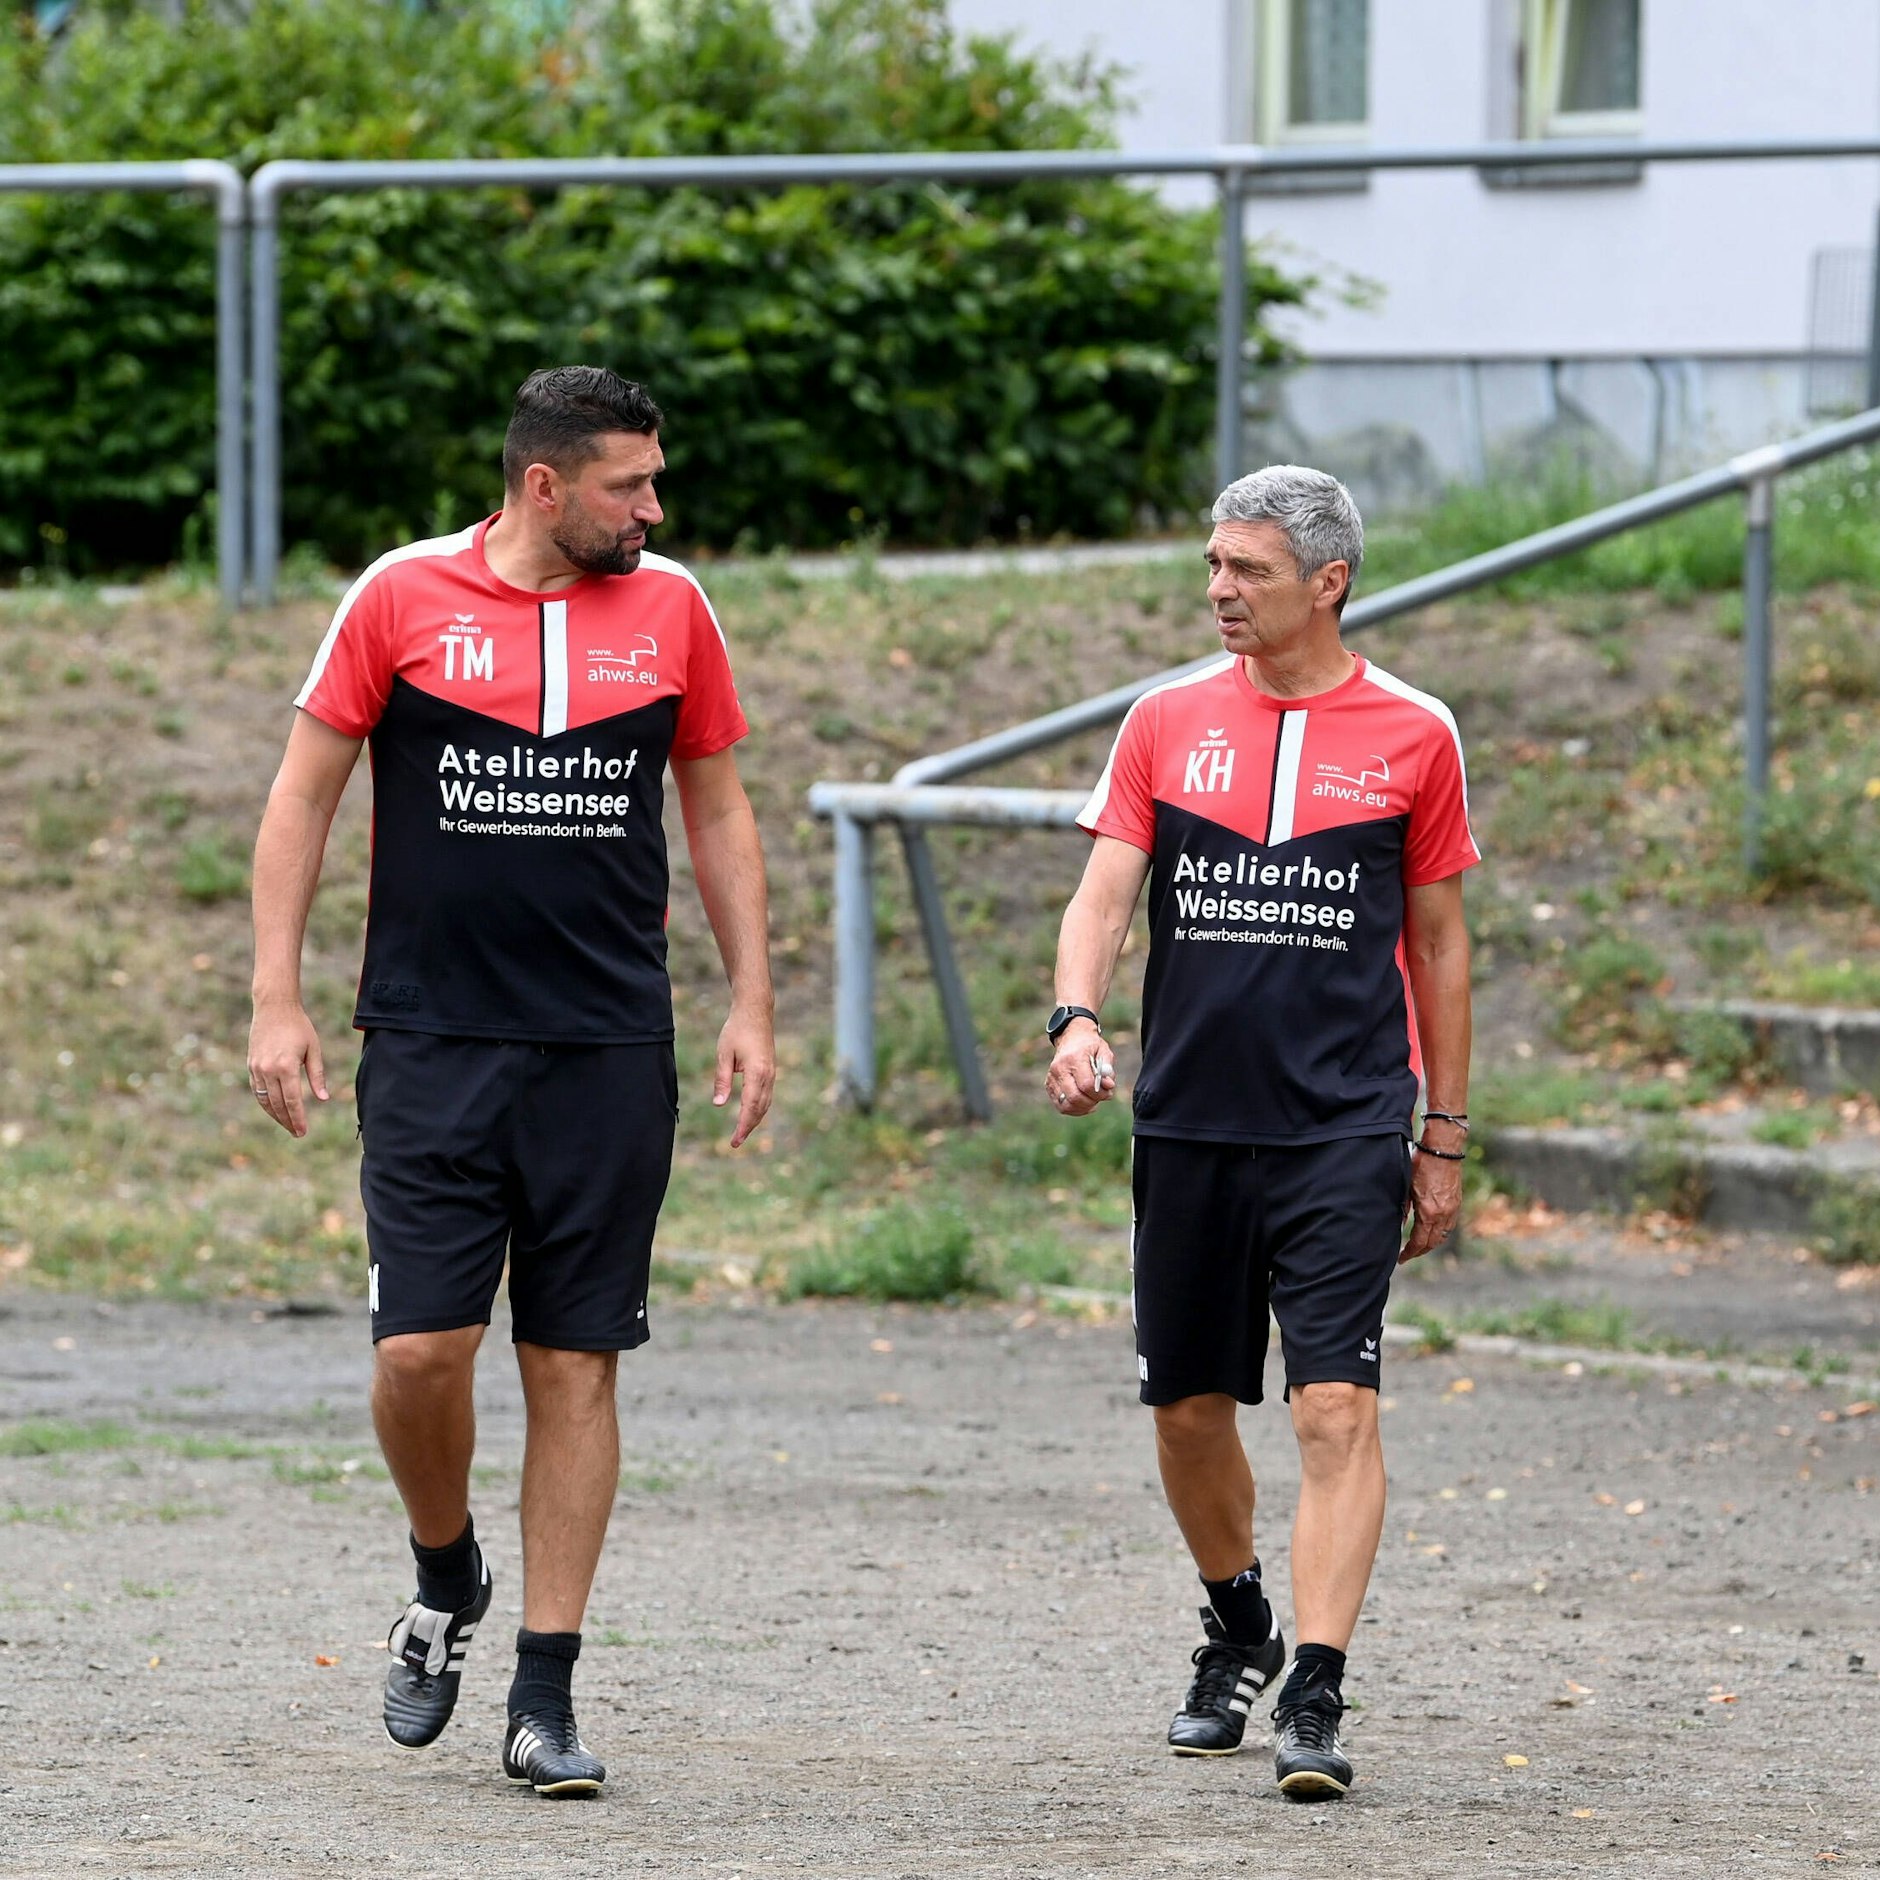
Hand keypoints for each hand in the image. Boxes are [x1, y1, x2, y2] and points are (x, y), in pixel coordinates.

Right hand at [247, 1001, 327, 1138]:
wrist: (274, 1007)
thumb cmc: (299, 1027)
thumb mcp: (314, 1049)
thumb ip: (317, 1075)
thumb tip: (323, 1099)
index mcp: (286, 1067)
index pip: (293, 1101)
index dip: (298, 1119)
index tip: (303, 1131)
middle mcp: (268, 1070)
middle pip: (278, 1104)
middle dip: (288, 1121)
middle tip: (297, 1133)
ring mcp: (257, 1068)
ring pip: (264, 1100)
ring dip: (275, 1115)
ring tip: (287, 1125)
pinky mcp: (251, 1065)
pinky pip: (256, 1090)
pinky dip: (265, 1102)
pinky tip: (274, 1109)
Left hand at [713, 1005, 775, 1147]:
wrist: (756, 1011)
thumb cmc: (737, 1030)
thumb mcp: (724, 1055)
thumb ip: (721, 1080)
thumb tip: (718, 1105)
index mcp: (757, 1073)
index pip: (750, 1107)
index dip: (742, 1126)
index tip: (734, 1141)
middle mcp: (768, 1076)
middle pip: (760, 1110)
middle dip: (748, 1128)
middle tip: (735, 1143)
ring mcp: (772, 1074)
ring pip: (765, 1104)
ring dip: (755, 1120)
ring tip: (742, 1132)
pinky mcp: (771, 1070)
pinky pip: (767, 1095)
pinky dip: (759, 1109)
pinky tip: (751, 1114)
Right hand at [1044, 1021, 1114, 1117]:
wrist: (1071, 1037)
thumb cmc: (1090, 1046)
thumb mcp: (1103, 1051)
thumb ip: (1107, 1069)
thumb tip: (1108, 1086)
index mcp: (1074, 1058)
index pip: (1086, 1085)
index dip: (1100, 1093)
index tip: (1108, 1092)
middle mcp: (1059, 1069)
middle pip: (1075, 1097)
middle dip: (1092, 1102)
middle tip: (1101, 1096)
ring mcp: (1052, 1078)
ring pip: (1066, 1105)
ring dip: (1083, 1108)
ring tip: (1092, 1101)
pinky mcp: (1049, 1085)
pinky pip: (1061, 1105)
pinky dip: (1074, 1108)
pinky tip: (1083, 1102)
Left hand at [1399, 1143, 1463, 1262]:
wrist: (1443, 1150)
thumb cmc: (1421, 1164)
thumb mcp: (1406, 1186)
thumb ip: (1402, 1208)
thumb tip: (1398, 1225)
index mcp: (1429, 1212)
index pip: (1419, 1241)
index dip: (1409, 1252)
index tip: (1401, 1258)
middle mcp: (1443, 1214)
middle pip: (1433, 1243)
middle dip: (1420, 1252)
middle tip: (1408, 1255)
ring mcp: (1452, 1210)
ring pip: (1442, 1236)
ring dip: (1431, 1244)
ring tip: (1419, 1246)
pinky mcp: (1457, 1203)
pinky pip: (1449, 1226)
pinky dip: (1440, 1233)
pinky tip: (1432, 1231)